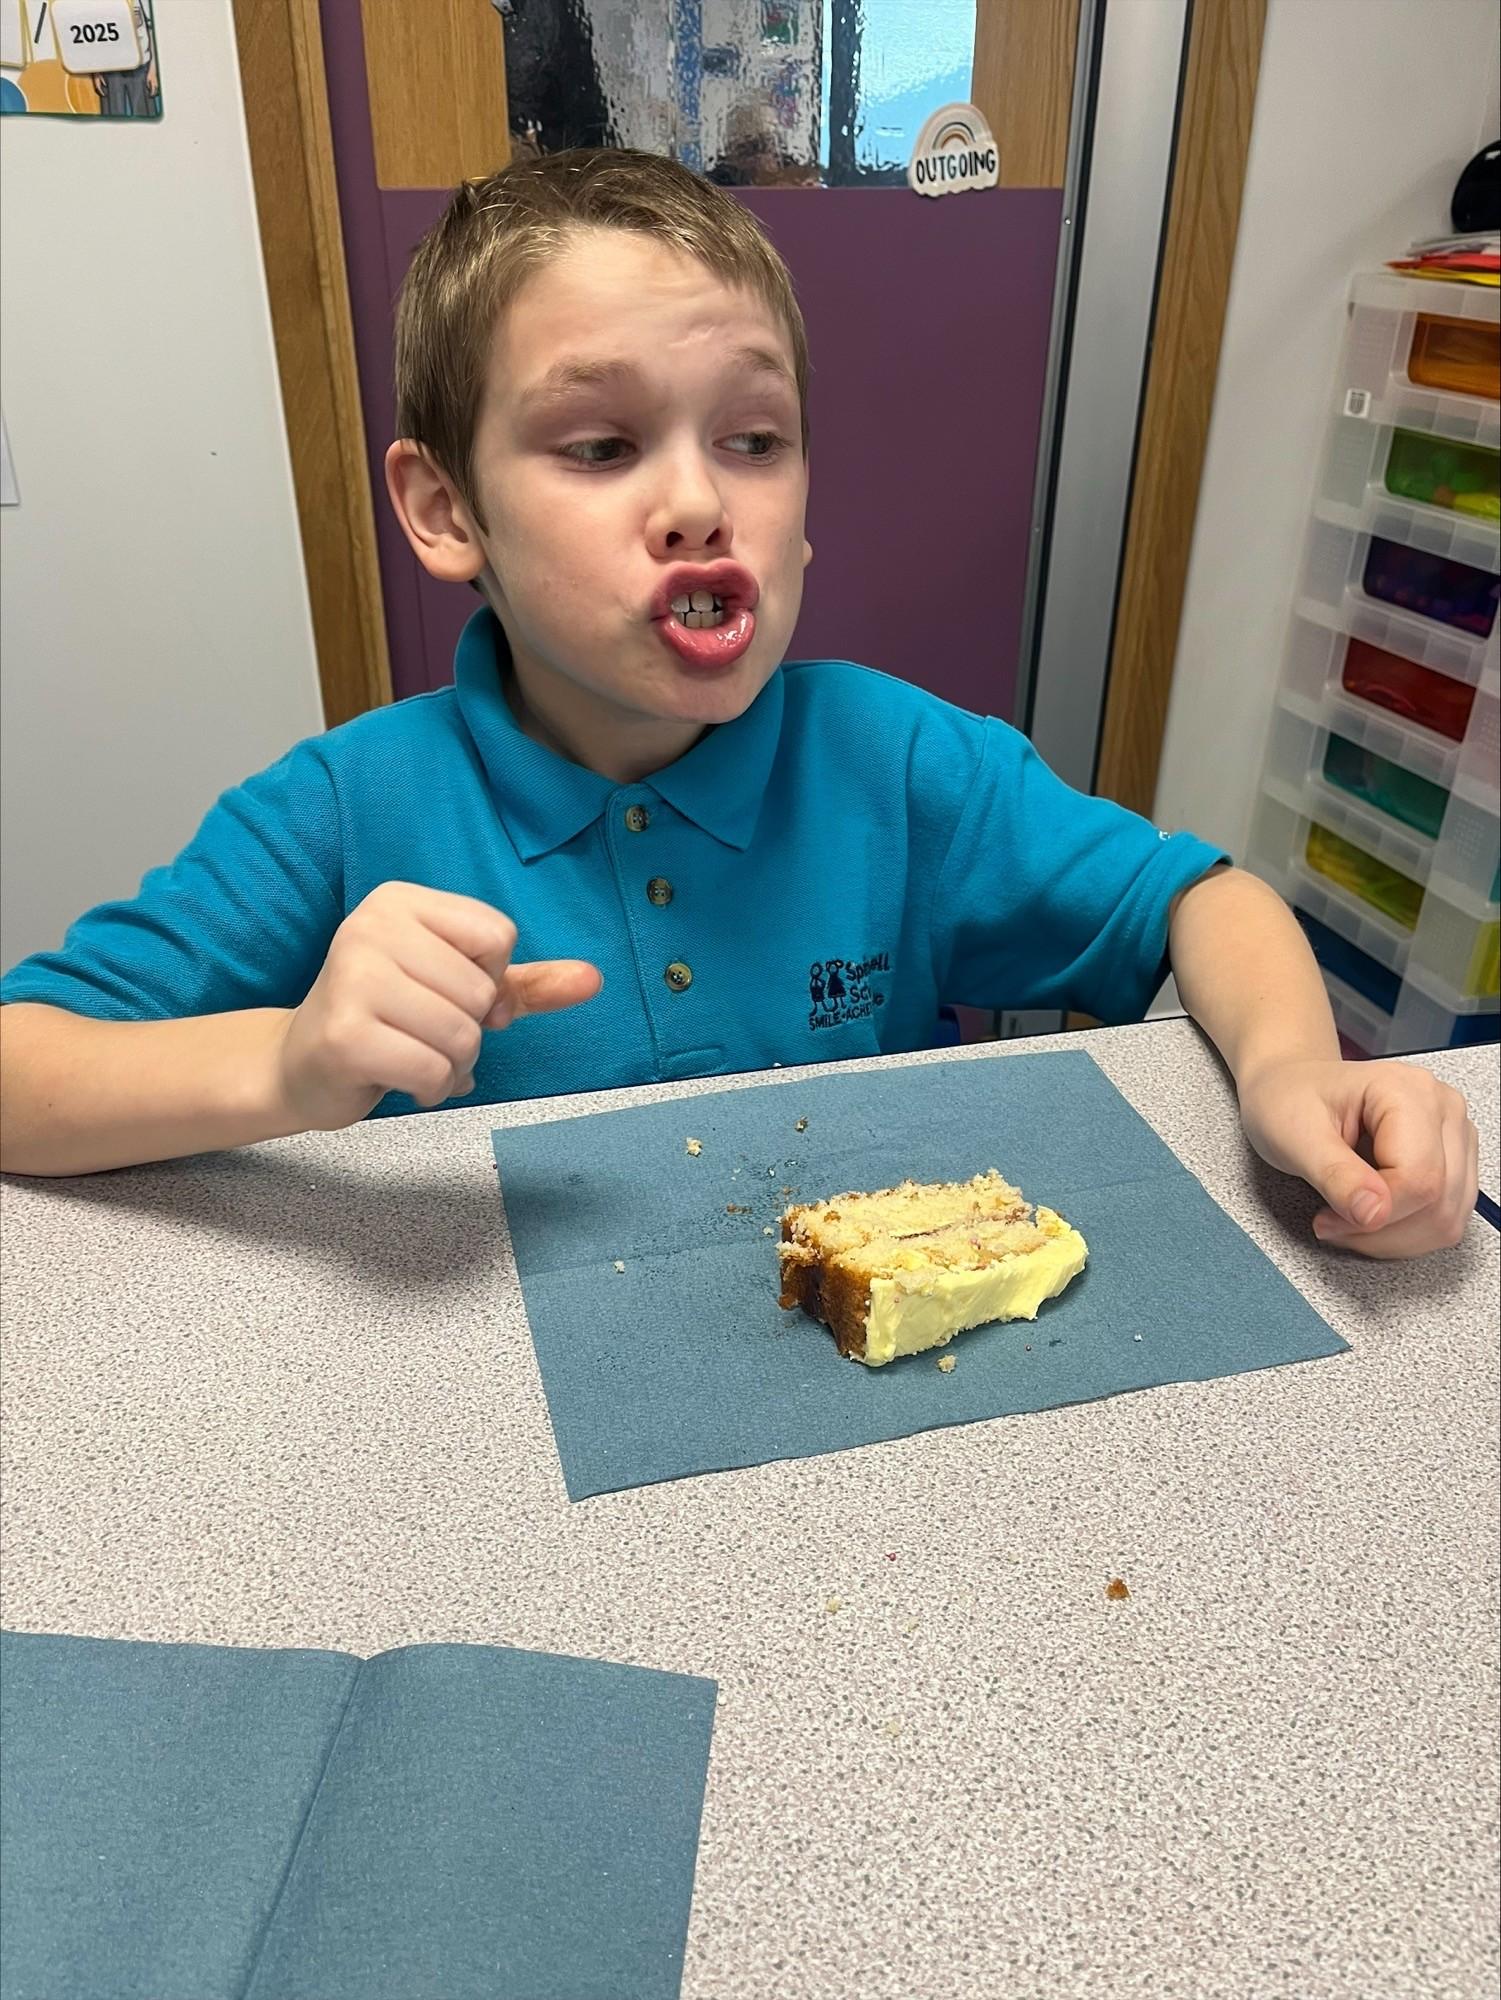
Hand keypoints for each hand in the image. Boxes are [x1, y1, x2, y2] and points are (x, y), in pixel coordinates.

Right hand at [275, 882, 600, 1130]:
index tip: (446, 992)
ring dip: (452, 1065)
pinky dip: (431, 1088)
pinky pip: (435, 1071)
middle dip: (469, 1031)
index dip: (489, 980)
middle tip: (421, 1034)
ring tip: (410, 1055)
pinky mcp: (346, 1035)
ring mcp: (353, 979)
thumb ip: (524, 984)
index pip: (498, 936)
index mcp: (400, 902)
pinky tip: (398, 1077)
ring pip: (463, 1035)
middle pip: (481, 991)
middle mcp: (370, 927)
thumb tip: (593, 979)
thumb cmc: (383, 1019)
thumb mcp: (457, 989)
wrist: (299, 1064)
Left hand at [1238, 1056, 1478, 1257]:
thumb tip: (1374, 1213)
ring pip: (1447, 1219)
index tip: (1328, 1220)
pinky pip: (1444, 1219)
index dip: (1375, 1215)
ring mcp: (1454, 1137)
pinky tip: (1367, 1216)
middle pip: (1439, 1202)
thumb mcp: (1296, 1136)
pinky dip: (1403, 1233)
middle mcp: (1443, 1109)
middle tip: (1332, 1223)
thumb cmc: (1289, 1100)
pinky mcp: (1452, 1162)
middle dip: (1380, 1231)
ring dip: (1392, 1238)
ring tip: (1345, 1218)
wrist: (1288, 1088)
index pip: (1419, 1178)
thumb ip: (1336, 1176)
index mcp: (1408, 1091)